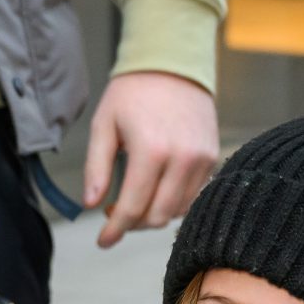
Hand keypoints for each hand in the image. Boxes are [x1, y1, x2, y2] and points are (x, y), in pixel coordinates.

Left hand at [82, 71, 219, 248]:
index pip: (133, 208)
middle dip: (134, 223)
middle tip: (117, 213)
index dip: (115, 230)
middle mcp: (181, 159)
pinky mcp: (212, 157)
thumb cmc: (133, 91)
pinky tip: (157, 187)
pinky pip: (193, 195)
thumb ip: (97, 168)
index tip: (103, 242)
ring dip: (154, 214)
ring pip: (177, 211)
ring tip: (137, 197)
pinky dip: (173, 200)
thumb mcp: (104, 125)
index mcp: (150, 151)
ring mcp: (201, 160)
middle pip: (157, 217)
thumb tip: (91, 204)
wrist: (172, 62)